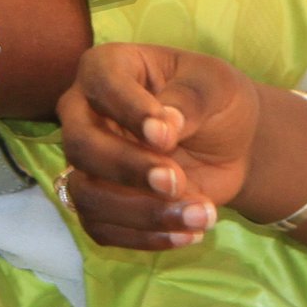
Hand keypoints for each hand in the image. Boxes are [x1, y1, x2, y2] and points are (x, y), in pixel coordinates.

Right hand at [58, 44, 264, 250]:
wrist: (227, 144)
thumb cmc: (214, 100)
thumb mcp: (216, 87)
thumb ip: (190, 100)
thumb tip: (164, 126)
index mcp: (107, 68)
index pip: (101, 84)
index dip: (129, 111)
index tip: (166, 135)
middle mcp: (83, 113)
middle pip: (79, 145)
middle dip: (128, 168)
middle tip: (176, 181)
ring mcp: (86, 162)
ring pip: (85, 194)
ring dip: (142, 212)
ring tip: (199, 215)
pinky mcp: (98, 201)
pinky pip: (102, 228)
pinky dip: (145, 238)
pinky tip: (188, 233)